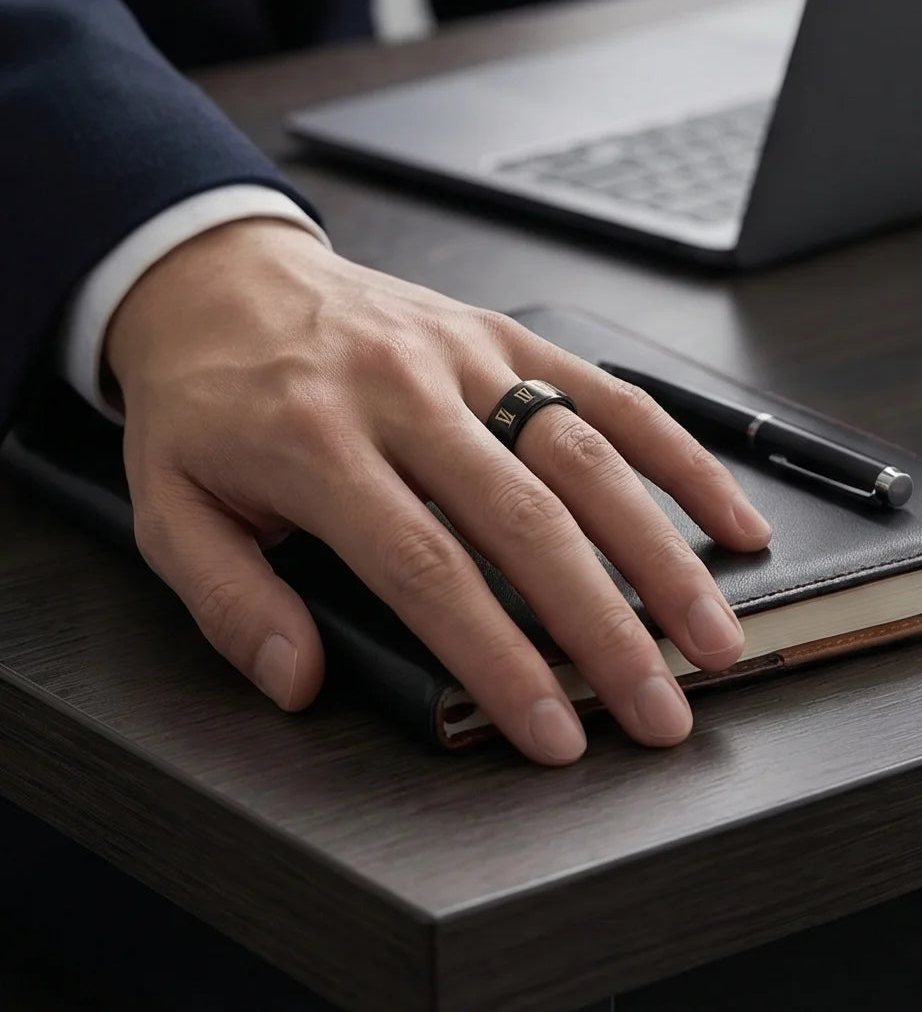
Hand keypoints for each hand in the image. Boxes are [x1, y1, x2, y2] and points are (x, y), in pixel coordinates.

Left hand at [107, 218, 770, 765]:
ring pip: (582, 456)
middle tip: (657, 709)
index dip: (499, 659)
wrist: (221, 280)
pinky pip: (603, 390)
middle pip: (524, 521)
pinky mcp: (501, 333)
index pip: (426, 568)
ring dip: (657, 552)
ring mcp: (463, 355)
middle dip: (603, 627)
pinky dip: (675, 455)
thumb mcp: (169, 508)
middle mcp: (403, 393)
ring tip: (708, 634)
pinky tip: (724, 515)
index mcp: (316, 445)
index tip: (554, 731)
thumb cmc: (204, 400)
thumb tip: (301, 678)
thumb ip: (230, 601)